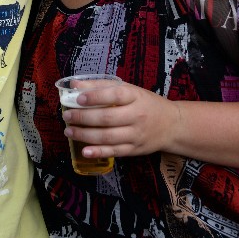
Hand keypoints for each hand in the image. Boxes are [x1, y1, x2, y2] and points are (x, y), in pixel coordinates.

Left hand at [62, 81, 178, 159]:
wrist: (172, 125)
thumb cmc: (145, 103)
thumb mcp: (129, 89)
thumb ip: (101, 86)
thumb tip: (74, 85)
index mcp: (135, 96)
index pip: (114, 95)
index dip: (95, 96)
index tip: (77, 98)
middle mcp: (136, 116)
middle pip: (107, 118)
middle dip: (83, 118)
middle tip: (67, 116)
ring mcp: (136, 135)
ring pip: (107, 137)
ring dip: (85, 135)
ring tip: (69, 130)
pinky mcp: (134, 150)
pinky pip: (114, 152)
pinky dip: (98, 152)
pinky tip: (84, 150)